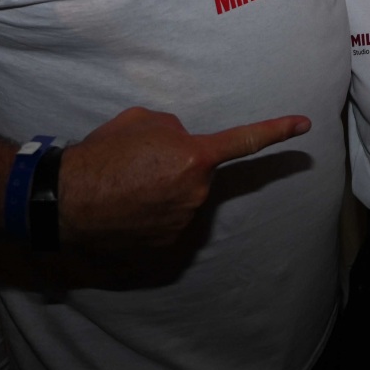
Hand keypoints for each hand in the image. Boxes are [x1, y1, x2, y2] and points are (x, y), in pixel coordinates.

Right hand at [57, 107, 308, 249]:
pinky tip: (126, 211)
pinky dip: (152, 216)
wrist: (65, 200)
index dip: (276, 130)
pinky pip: (167, 224)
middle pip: (197, 173)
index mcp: (194, 157)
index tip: (304, 125)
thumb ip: (174, 130)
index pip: (244, 142)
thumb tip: (181, 144)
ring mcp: (182, 224)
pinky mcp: (165, 248)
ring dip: (163, 192)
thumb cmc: (101, 155)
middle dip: (177, 167)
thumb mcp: (140, 121)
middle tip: (138, 165)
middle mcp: (195, 193)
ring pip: (182, 199)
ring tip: (126, 187)